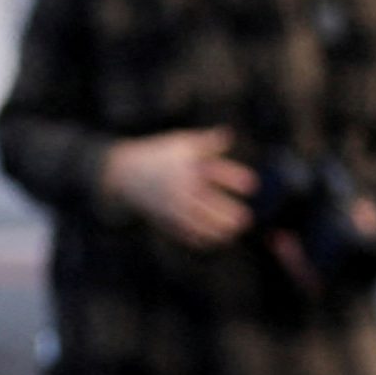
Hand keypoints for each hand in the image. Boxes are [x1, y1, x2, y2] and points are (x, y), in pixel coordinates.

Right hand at [102, 129, 258, 250]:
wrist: (123, 173)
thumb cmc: (158, 154)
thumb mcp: (180, 143)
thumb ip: (207, 142)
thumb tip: (230, 134)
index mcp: (187, 168)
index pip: (218, 174)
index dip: (238, 180)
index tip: (252, 186)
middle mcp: (180, 190)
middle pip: (213, 207)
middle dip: (232, 215)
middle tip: (246, 218)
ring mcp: (172, 208)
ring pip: (202, 226)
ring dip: (221, 231)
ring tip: (233, 230)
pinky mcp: (165, 221)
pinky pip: (187, 236)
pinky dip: (203, 240)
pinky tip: (214, 238)